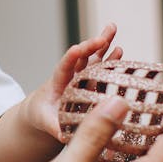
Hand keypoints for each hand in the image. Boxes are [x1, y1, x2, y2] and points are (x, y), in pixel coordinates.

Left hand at [25, 23, 121, 138]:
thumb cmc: (42, 115)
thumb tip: (62, 134)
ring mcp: (82, 76)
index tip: (78, 48)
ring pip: (93, 57)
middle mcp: (71, 75)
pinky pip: (102, 68)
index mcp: (57, 83)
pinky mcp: (91, 81)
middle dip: (91, 46)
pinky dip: (110, 59)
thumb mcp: (44, 120)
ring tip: (112, 27)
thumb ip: (53, 125)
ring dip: (103, 43)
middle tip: (102, 37)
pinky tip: (120, 49)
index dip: (71, 58)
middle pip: (81, 57)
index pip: (64, 67)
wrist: (44, 111)